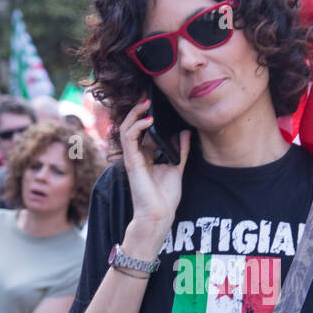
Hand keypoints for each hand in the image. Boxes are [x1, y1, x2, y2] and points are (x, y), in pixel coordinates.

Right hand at [119, 97, 188, 250]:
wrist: (159, 215)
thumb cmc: (165, 196)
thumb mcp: (177, 167)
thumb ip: (180, 150)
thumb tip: (186, 133)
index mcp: (146, 155)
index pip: (142, 130)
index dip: (146, 115)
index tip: (156, 103)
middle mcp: (137, 154)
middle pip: (132, 126)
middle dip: (138, 110)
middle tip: (147, 98)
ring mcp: (132, 157)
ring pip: (126, 128)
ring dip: (135, 114)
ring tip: (145, 103)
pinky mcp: (131, 161)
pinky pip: (129, 138)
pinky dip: (137, 126)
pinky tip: (148, 119)